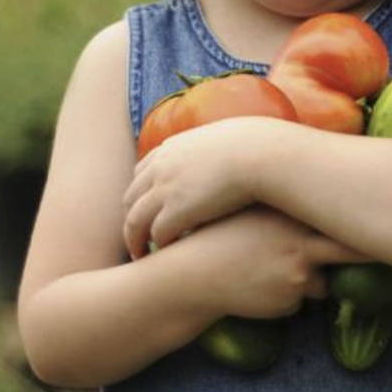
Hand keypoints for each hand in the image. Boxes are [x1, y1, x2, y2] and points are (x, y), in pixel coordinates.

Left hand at [123, 118, 262, 258]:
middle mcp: (161, 167)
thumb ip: (216, 146)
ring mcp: (165, 189)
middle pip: (132, 198)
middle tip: (138, 237)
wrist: (260, 152)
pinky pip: (157, 234)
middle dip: (133, 218)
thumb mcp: (227, 137)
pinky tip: (168, 252)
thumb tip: (231, 148)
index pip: (142, 173)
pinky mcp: (177, 211)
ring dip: (135, 240)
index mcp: (171, 149)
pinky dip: (158, 244)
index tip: (148, 209)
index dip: (143, 194)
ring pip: (135, 221)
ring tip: (141, 254)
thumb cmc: (256, 145)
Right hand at [174, 206, 366, 317]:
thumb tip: (322, 206)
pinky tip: (257, 289)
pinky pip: (298, 301)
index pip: (338, 216)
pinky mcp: (291, 297)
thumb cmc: (222, 239)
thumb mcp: (256, 214)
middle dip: (369, 253)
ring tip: (265, 273)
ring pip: (320, 283)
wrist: (191, 274)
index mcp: (293, 215)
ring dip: (304, 282)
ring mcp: (298, 271)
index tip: (390, 214)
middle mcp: (301, 239)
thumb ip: (288, 211)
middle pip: (350, 251)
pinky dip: (284, 299)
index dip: (365, 219)